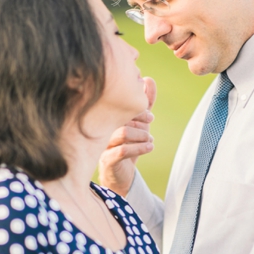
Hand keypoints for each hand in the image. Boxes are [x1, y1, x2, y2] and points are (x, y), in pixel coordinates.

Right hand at [98, 77, 156, 195]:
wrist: (120, 174)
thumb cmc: (126, 143)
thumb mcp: (138, 121)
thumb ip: (143, 102)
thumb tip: (148, 79)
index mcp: (107, 117)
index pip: (121, 107)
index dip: (139, 110)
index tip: (151, 117)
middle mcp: (102, 129)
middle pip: (122, 118)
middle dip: (141, 122)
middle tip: (150, 126)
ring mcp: (102, 145)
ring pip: (123, 133)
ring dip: (142, 135)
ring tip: (150, 140)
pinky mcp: (107, 160)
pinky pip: (122, 151)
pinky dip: (140, 148)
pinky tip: (149, 147)